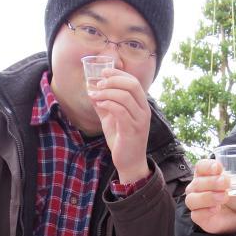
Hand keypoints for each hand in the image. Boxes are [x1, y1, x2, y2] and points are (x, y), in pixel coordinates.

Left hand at [89, 69, 151, 184]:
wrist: (129, 163)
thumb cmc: (122, 140)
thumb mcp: (111, 119)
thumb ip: (104, 104)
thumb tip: (91, 89)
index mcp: (141, 105)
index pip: (133, 81)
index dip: (118, 74)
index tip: (103, 72)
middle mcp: (144, 111)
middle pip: (132, 85)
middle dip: (113, 80)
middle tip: (99, 82)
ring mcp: (139, 121)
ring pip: (125, 97)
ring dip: (107, 93)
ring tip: (95, 95)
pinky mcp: (132, 130)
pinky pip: (120, 111)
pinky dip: (108, 104)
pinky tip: (99, 105)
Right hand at [184, 159, 235, 234]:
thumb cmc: (235, 197)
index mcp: (205, 175)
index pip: (200, 167)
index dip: (207, 166)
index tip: (219, 167)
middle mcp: (197, 188)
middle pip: (197, 182)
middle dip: (212, 182)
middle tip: (226, 183)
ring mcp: (196, 203)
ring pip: (192, 199)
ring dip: (208, 196)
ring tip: (224, 196)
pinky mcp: (198, 217)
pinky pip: (196, 214)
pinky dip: (205, 211)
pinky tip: (216, 209)